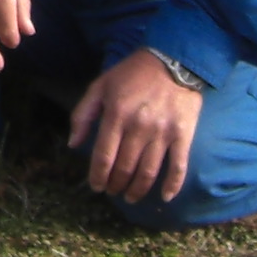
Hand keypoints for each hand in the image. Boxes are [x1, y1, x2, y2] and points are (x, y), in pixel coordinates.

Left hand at [68, 50, 203, 204]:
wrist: (173, 59)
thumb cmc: (132, 74)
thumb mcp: (100, 86)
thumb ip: (83, 114)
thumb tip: (73, 144)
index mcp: (116, 115)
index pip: (103, 156)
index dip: (98, 176)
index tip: (96, 186)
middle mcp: (138, 127)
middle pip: (124, 168)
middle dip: (116, 185)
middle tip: (113, 191)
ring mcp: (162, 132)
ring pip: (148, 172)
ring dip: (137, 190)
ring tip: (130, 196)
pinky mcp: (183, 134)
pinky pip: (178, 166)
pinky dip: (171, 186)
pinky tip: (164, 197)